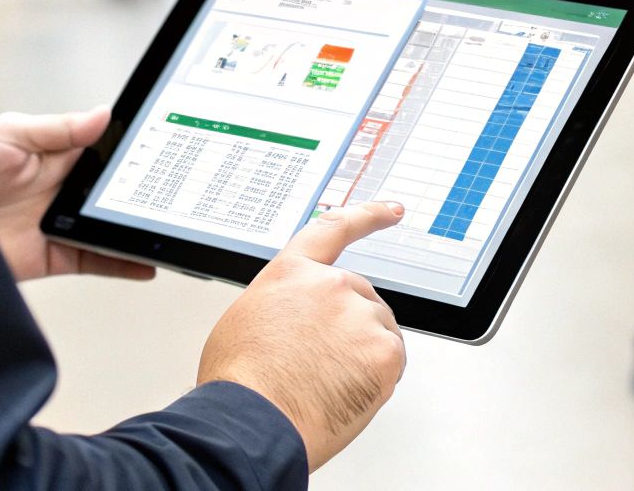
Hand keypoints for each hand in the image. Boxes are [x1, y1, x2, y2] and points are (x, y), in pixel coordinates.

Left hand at [0, 106, 155, 282]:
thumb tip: (102, 114)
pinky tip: (144, 263)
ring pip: (108, 229)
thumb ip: (61, 129)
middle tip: (167, 196)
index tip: (158, 157)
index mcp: (54, 158)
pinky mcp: (51, 255)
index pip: (102, 156)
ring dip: (134, 230)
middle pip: (110, 195)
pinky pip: (94, 260)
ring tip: (165, 230)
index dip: (127, 157)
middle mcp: (59, 193)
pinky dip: (121, 264)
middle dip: (137, 195)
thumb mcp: (16, 133)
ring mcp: (58, 225)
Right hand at [198, 202, 406, 471]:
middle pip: (359, 299)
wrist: (252, 423)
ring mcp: (361, 316)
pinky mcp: (384, 350)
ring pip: (376, 332)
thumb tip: (297, 319)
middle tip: (319, 365)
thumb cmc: (240, 382)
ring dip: (361, 355)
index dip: (368, 216)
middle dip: (348, 329)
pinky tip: (344, 392)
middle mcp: (332, 285)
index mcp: (294, 273)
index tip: (392, 210)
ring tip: (322, 383)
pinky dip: (375, 379)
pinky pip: (391, 362)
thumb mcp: (246, 320)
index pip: (335, 230)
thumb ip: (284, 304)